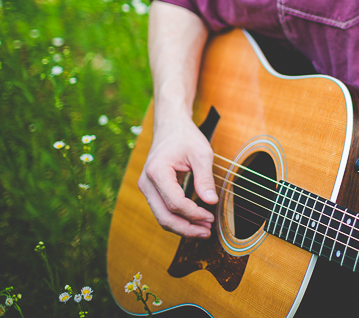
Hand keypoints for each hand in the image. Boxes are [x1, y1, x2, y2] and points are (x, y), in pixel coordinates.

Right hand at [137, 115, 217, 237]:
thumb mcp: (201, 154)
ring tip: (203, 230)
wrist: (170, 126)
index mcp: (157, 171)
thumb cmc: (186, 137)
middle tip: (207, 232)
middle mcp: (146, 182)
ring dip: (182, 227)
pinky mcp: (151, 191)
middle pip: (164, 216)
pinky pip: (163, 210)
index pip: (175, 203)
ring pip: (162, 217)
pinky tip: (194, 221)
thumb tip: (211, 202)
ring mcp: (146, 188)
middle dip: (186, 228)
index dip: (193, 214)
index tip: (210, 217)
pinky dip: (178, 219)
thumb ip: (205, 178)